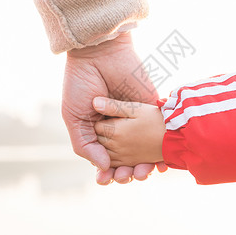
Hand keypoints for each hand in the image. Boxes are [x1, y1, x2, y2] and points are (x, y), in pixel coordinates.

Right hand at [62, 32, 165, 183]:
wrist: (98, 54)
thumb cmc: (81, 84)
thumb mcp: (74, 117)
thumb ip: (84, 144)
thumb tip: (102, 167)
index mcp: (99, 130)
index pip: (105, 158)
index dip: (106, 173)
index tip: (106, 180)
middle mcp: (118, 127)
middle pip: (126, 159)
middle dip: (125, 173)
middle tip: (124, 178)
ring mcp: (135, 120)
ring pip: (143, 151)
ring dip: (143, 167)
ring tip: (140, 174)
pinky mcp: (151, 110)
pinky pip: (159, 134)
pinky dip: (161, 151)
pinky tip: (160, 165)